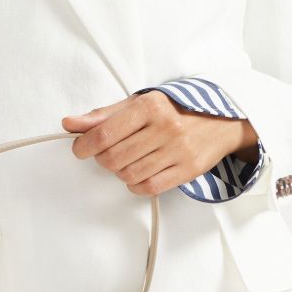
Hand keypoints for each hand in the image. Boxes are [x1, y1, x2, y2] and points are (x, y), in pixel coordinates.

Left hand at [62, 91, 257, 194]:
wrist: (221, 120)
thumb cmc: (175, 110)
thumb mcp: (139, 104)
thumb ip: (103, 115)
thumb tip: (70, 123)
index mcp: (150, 106)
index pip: (105, 134)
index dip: (84, 146)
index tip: (80, 149)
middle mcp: (165, 127)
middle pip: (113, 158)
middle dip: (103, 159)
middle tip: (108, 153)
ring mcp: (178, 150)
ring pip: (129, 174)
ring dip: (120, 171)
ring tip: (128, 160)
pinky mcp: (187, 170)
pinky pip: (149, 187)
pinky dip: (136, 184)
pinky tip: (139, 173)